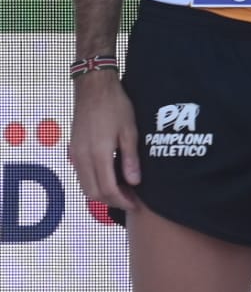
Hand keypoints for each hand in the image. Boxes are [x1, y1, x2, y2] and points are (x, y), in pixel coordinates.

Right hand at [66, 72, 142, 209]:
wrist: (93, 88)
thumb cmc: (115, 106)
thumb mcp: (129, 131)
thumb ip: (130, 159)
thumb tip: (134, 183)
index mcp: (97, 154)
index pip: (107, 190)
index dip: (122, 201)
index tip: (135, 204)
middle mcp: (82, 157)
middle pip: (93, 193)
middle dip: (112, 201)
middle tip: (131, 199)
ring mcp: (75, 153)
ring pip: (85, 186)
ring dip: (102, 193)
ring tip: (123, 190)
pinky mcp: (73, 149)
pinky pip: (81, 174)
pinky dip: (94, 182)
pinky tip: (110, 177)